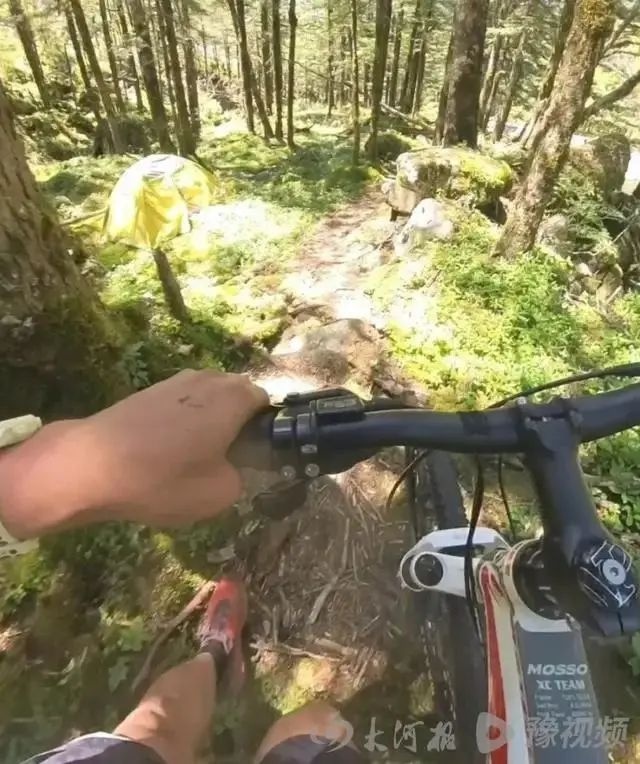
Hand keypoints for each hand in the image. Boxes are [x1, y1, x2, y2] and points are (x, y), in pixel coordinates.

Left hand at [0, 371, 268, 536]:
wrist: (90, 465)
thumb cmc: (163, 479)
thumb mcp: (219, 494)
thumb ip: (241, 476)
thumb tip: (234, 466)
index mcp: (233, 398)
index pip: (267, 402)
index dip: (266, 428)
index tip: (257, 455)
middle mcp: (208, 379)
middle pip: (237, 395)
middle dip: (239, 421)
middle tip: (229, 458)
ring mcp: (175, 381)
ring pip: (208, 398)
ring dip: (210, 420)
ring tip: (197, 455)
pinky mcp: (149, 391)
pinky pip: (182, 402)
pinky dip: (184, 420)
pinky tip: (169, 449)